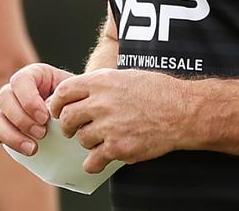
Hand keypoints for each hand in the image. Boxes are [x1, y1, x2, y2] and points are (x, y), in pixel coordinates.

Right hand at [0, 62, 72, 155]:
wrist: (80, 114)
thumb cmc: (77, 100)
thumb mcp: (72, 94)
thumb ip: (59, 99)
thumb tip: (49, 112)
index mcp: (34, 74)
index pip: (21, 80)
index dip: (29, 99)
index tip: (45, 117)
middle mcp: (17, 89)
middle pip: (4, 98)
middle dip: (22, 119)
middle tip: (42, 134)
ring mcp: (8, 108)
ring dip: (10, 134)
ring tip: (33, 148)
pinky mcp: (5, 127)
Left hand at [49, 68, 187, 172]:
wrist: (181, 110)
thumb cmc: (157, 90)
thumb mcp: (126, 76)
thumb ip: (102, 84)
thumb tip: (81, 93)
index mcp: (102, 81)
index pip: (63, 92)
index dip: (56, 103)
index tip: (59, 110)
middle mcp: (102, 102)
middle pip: (67, 118)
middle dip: (67, 126)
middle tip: (74, 129)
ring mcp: (109, 126)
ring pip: (80, 139)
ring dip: (87, 141)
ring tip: (101, 138)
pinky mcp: (118, 148)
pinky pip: (92, 161)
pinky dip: (94, 162)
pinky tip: (102, 157)